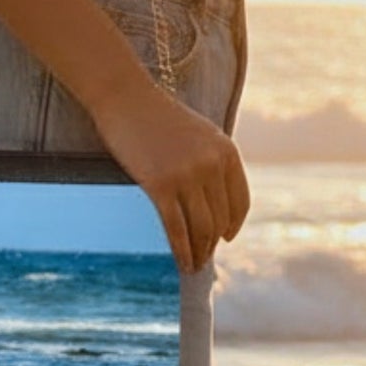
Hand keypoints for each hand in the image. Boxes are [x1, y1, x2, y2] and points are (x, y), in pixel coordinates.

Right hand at [94, 79, 250, 273]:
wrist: (125, 98)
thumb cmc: (156, 117)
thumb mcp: (199, 135)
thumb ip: (212, 162)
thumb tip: (214, 201)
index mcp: (227, 151)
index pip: (240, 202)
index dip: (233, 225)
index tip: (224, 239)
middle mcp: (212, 164)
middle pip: (219, 219)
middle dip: (212, 244)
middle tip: (203, 259)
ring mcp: (187, 175)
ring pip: (201, 228)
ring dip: (199, 252)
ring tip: (193, 266)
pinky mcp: (160, 185)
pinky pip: (176, 228)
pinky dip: (181, 251)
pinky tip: (181, 263)